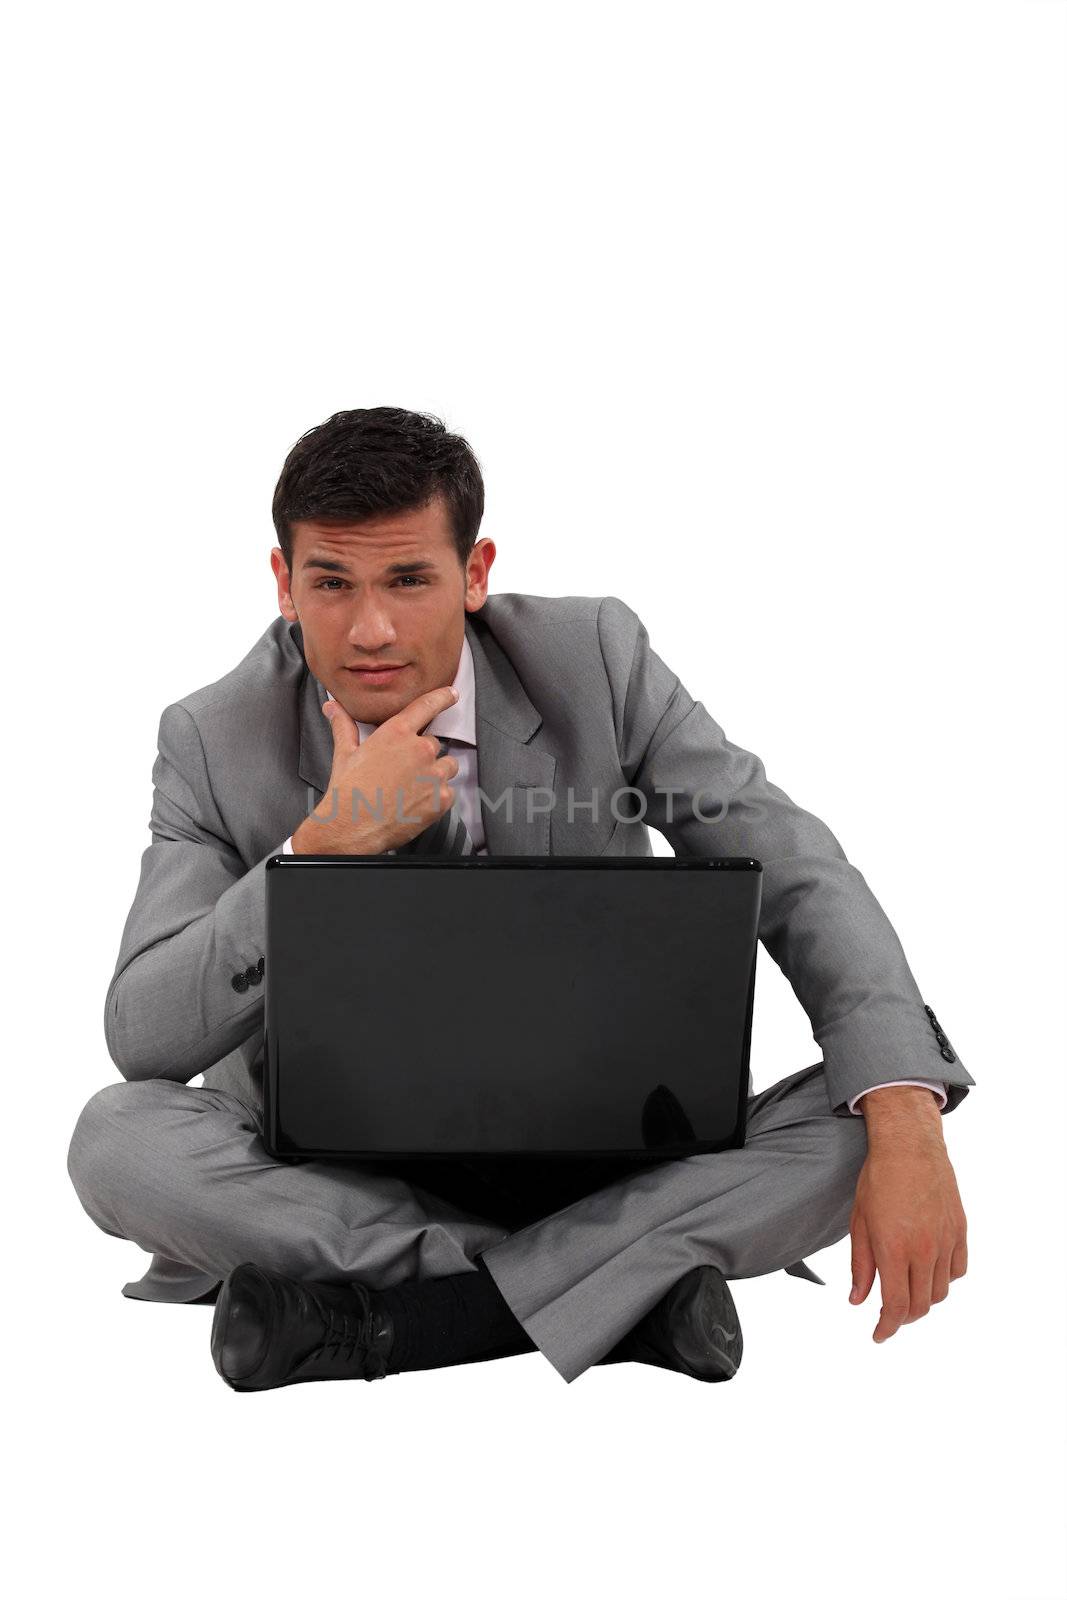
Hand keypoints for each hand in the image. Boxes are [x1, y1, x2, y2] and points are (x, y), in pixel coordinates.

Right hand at [291, 686, 460, 855]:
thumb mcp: (344, 753)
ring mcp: (433, 774)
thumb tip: (332, 706)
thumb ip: (344, 725)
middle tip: (404, 772)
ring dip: (436, 774)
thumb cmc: (347, 790)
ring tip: (412, 788)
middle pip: (434, 744)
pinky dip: (438, 797)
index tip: (452, 694)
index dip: (442, 697)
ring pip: (447, 766)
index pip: (426, 706)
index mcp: (397, 733)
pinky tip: (416, 803)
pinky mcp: (442, 798)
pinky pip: (449, 791)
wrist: (352, 828)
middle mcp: (420, 749)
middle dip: (423, 755)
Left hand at [848, 1089, 967, 1341]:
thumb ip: (860, 1265)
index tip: (878, 1335)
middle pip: (920, 1305)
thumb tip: (858, 1299)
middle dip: (903, 1317)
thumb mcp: (859, 1222)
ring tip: (908, 1290)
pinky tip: (930, 1272)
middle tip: (889, 1314)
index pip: (895, 1306)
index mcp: (894, 1248)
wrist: (910, 1145)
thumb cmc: (878, 1179)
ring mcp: (946, 1240)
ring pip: (940, 1292)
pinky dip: (944, 1279)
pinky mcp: (960, 1230)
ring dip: (923, 1300)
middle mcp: (924, 1249)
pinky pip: (958, 1270)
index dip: (887, 1327)